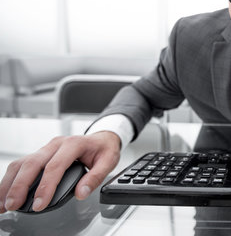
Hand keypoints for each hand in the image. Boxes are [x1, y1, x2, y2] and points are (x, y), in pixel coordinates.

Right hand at [0, 131, 120, 212]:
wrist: (102, 137)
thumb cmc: (104, 149)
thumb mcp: (109, 161)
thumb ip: (96, 177)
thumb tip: (81, 193)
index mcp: (74, 143)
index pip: (55, 166)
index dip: (45, 186)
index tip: (39, 204)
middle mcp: (57, 144)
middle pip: (33, 163)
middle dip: (20, 186)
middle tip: (13, 205)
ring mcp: (47, 147)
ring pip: (22, 163)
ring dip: (10, 183)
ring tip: (2, 203)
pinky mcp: (40, 153)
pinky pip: (22, 165)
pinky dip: (11, 179)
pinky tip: (6, 193)